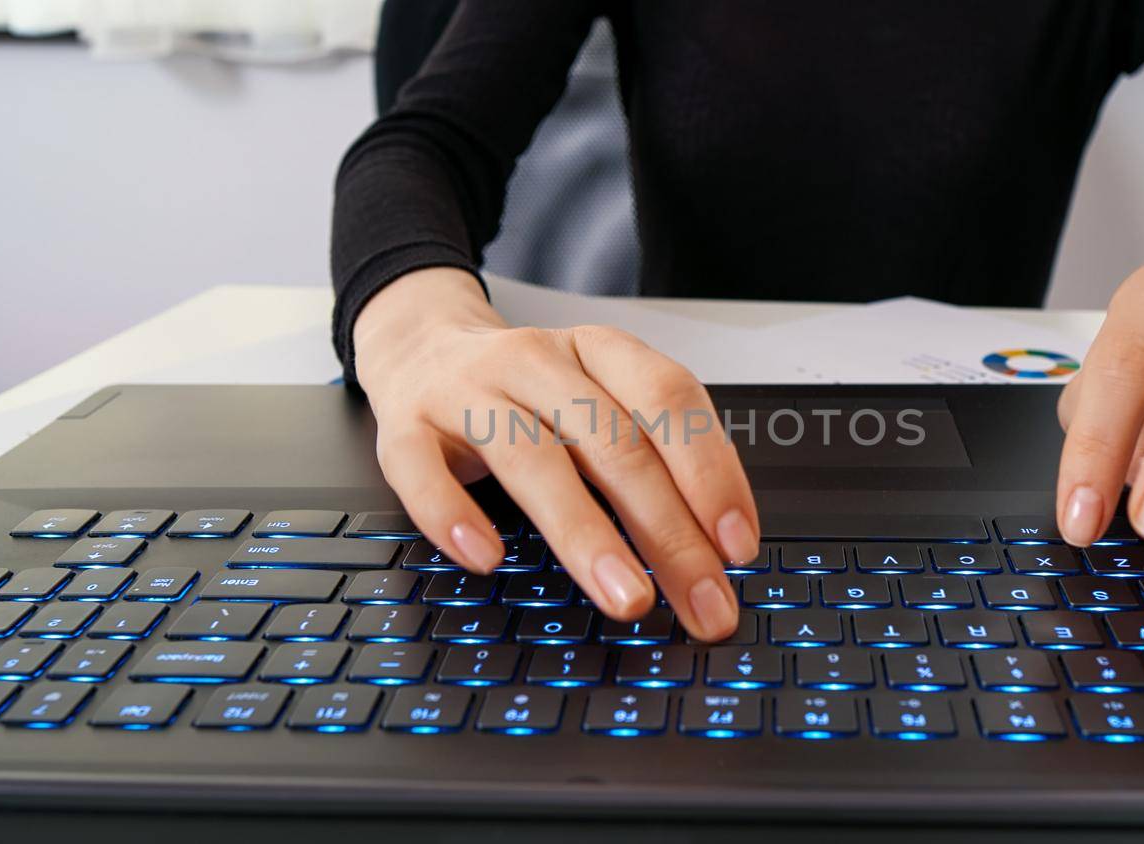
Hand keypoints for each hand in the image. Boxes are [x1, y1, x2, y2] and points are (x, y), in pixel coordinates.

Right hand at [352, 267, 758, 639]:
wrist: (421, 345)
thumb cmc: (529, 392)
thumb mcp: (598, 398)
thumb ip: (653, 455)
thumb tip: (718, 547)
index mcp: (597, 350)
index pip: (669, 400)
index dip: (711, 472)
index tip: (738, 544)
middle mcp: (535, 362)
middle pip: (613, 444)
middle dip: (669, 534)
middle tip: (703, 602)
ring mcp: (466, 392)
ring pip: (530, 460)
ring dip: (584, 535)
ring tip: (626, 598)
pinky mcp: (404, 426)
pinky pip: (422, 472)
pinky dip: (454, 516)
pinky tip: (488, 559)